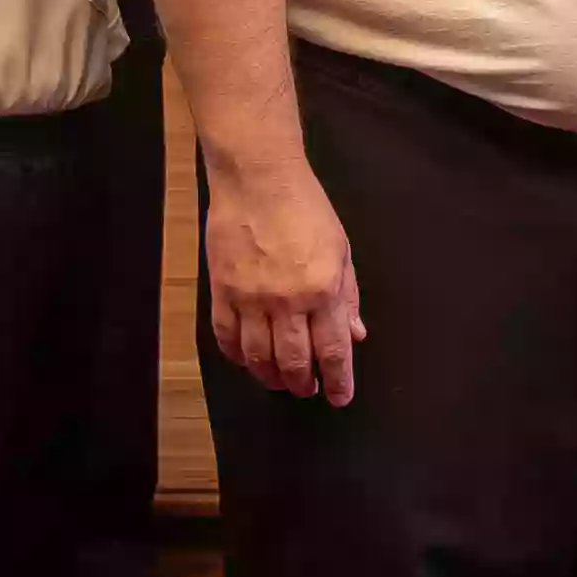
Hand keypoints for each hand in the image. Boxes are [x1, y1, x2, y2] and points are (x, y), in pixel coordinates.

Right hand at [202, 161, 366, 405]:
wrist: (257, 179)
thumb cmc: (306, 208)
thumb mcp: (340, 248)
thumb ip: (348, 294)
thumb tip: (355, 334)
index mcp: (323, 290)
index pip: (332, 350)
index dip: (338, 380)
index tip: (340, 397)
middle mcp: (287, 301)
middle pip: (294, 362)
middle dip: (304, 384)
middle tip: (308, 390)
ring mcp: (250, 299)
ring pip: (259, 357)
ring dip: (272, 377)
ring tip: (281, 381)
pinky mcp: (221, 292)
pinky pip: (227, 337)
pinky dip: (238, 356)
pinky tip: (248, 360)